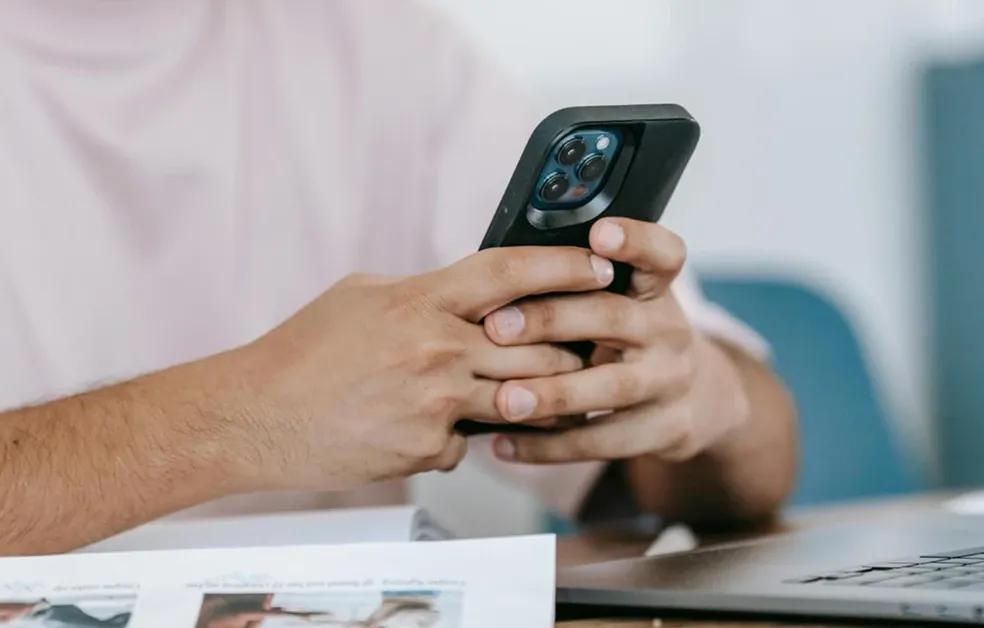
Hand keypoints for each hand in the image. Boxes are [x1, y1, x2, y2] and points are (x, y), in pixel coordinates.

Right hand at [217, 247, 614, 490]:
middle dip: (571, 347)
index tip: (600, 267)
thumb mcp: (364, 296)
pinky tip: (432, 429)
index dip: (564, 267)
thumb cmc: (304, 353)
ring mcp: (436, 403)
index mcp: (421, 300)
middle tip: (590, 344)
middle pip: (537, 346)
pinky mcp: (428, 449)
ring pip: (521, 399)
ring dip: (538, 398)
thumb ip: (425, 293)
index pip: (512, 273)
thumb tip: (472, 293)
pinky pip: (471, 442)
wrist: (255, 417)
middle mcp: (436, 349)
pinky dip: (463, 436)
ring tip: (547, 394)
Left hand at [483, 218, 750, 463]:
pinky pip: (604, 441)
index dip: (636, 240)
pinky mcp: (666, 429)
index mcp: (655, 289)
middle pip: (615, 317)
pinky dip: (550, 446)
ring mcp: (670, 381)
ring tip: (504, 400)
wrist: (697, 398)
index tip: (601, 232)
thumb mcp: (626, 302)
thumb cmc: (632, 338)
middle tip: (497, 327)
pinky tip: (504, 443)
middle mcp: (668, 329)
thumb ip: (580, 287)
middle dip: (553, 320)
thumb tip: (501, 276)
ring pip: (612, 387)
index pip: (661, 253)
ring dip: (554, 394)